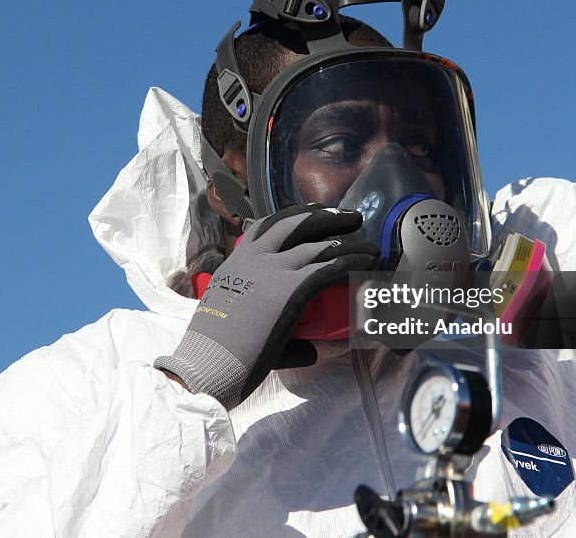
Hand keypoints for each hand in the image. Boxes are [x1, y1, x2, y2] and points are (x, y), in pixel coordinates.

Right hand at [154, 204, 376, 408]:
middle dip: (327, 216)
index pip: (268, 226)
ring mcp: (272, 270)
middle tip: (349, 217)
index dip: (295, 216)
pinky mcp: (290, 288)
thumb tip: (309, 349)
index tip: (314, 213)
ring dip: (349, 241)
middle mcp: (254, 258)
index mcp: (236, 262)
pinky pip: (329, 267)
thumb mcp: (235, 324)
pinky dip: (352, 261)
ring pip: (319, 244)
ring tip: (369, 244)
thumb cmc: (216, 352)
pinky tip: (367, 261)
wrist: (207, 362)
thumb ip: (270, 328)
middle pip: (296, 223)